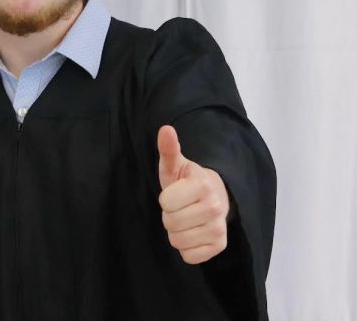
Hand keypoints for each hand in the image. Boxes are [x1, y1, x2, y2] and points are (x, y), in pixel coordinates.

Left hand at [157, 125, 228, 263]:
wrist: (215, 197)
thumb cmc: (187, 181)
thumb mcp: (175, 165)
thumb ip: (169, 149)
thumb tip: (165, 129)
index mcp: (202, 185)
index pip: (166, 202)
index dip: (165, 199)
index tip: (175, 193)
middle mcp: (215, 207)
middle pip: (171, 223)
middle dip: (169, 216)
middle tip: (180, 207)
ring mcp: (219, 228)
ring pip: (177, 241)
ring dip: (176, 232)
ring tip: (185, 218)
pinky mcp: (219, 246)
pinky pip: (189, 256)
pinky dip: (186, 247)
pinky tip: (192, 232)